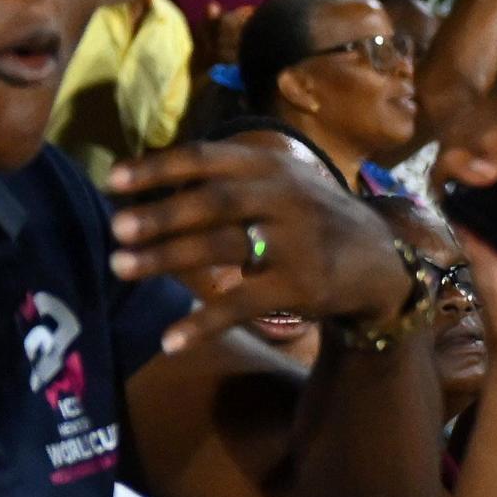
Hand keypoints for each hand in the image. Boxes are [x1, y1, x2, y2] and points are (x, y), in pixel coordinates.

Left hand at [105, 137, 411, 351]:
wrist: (383, 261)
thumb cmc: (311, 217)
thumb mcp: (281, 181)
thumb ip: (227, 176)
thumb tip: (150, 178)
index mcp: (270, 166)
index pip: (206, 157)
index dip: (159, 167)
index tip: (112, 179)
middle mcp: (284, 197)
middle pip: (212, 202)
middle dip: (161, 215)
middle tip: (115, 228)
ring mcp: (295, 242)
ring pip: (221, 248)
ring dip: (166, 259)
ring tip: (120, 267)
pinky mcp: (301, 287)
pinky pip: (242, 305)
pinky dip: (203, 323)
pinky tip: (169, 339)